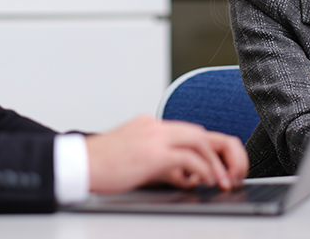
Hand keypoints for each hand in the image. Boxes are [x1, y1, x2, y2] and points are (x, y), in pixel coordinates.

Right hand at [84, 114, 248, 193]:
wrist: (75, 164)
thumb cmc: (102, 167)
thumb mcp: (138, 161)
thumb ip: (164, 164)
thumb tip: (188, 176)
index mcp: (151, 126)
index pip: (192, 131)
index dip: (213, 149)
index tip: (223, 168)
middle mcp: (155, 127)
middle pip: (202, 132)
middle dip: (224, 153)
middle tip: (234, 174)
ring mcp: (153, 137)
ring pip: (200, 141)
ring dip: (217, 163)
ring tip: (224, 181)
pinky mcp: (151, 153)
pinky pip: (188, 158)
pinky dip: (203, 169)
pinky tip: (206, 182)